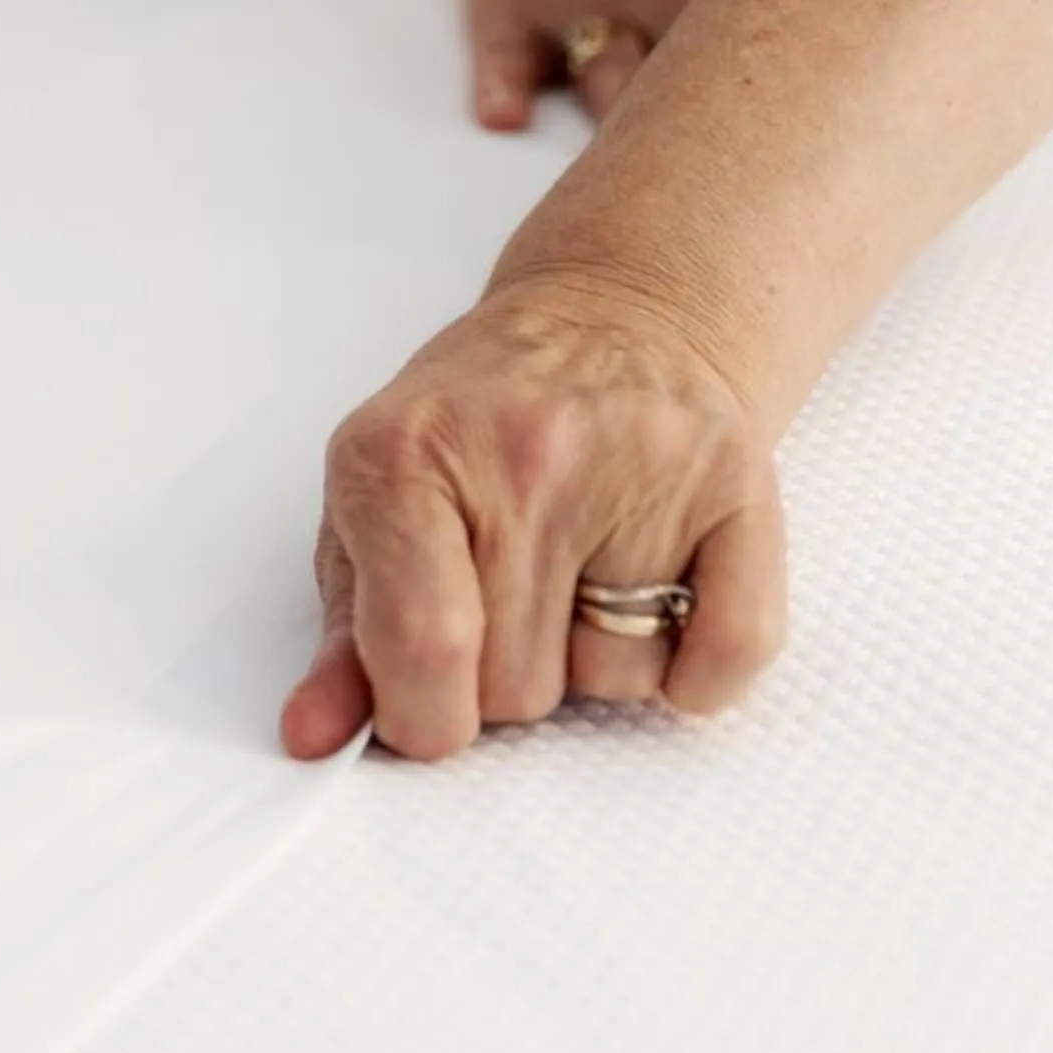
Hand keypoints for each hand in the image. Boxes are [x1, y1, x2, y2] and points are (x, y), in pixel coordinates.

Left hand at [282, 277, 786, 762]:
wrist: (613, 314)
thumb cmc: (473, 424)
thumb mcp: (373, 505)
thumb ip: (344, 637)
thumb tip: (313, 737)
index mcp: (404, 456)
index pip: (421, 648)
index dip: (418, 718)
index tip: (424, 703)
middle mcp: (526, 454)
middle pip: (515, 687)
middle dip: (501, 676)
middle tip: (507, 592)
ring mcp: (641, 464)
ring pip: (614, 679)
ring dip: (593, 657)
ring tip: (581, 568)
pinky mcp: (739, 484)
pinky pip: (729, 657)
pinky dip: (695, 669)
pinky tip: (662, 599)